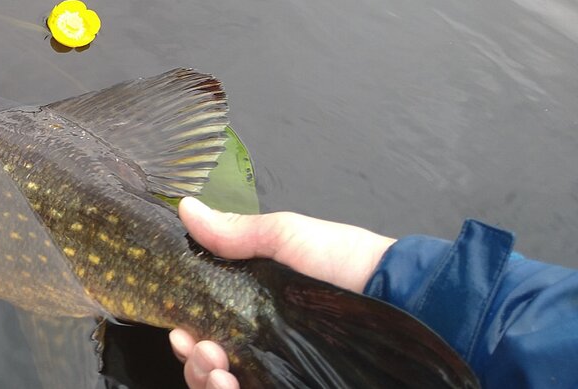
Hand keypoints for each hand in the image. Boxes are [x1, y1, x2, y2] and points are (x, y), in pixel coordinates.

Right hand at [168, 197, 395, 388]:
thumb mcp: (287, 237)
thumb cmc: (343, 262)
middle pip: (208, 364)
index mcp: (251, 307)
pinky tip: (230, 386)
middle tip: (198, 348)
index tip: (179, 328)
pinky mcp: (292, 386)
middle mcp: (261, 343)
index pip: (205, 329)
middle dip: (192, 360)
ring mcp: (277, 370)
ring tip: (216, 369)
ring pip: (222, 386)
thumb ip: (236, 232)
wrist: (400, 298)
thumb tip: (186, 209)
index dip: (186, 333)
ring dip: (203, 380)